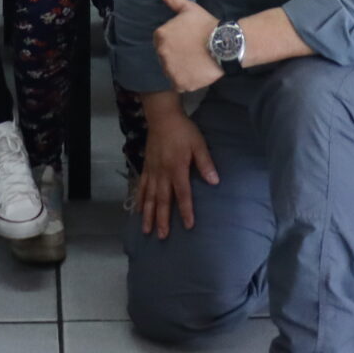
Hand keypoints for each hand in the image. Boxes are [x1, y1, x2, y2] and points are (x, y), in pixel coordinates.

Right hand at [137, 106, 217, 238]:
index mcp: (177, 168)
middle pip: (162, 200)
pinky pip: (141, 186)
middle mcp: (162, 173)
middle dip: (162, 219)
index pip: (182, 194)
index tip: (188, 225)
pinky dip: (139, 199)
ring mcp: (152, 170)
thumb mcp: (199, 144)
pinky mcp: (146, 166)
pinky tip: (138, 209)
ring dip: (148, 214)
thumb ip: (205, 163)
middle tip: (162, 236)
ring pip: (149, 196)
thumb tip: (215, 181)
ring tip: (146, 229)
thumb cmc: (183, 130)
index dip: (185, 210)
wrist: (162, 116)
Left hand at [152, 0, 223, 94]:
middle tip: (194, 50)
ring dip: (180, 68)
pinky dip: (186, 80)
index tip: (188, 39)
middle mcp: (161, 54)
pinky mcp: (180, 83)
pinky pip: (179, 83)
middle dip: (177, 54)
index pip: (162, 41)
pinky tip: (197, 71)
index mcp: (160, 36)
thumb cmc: (206, 25)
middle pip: (166, 56)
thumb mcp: (188, 8)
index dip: (176, 40)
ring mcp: (170, 70)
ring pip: (171, 70)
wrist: (225, 45)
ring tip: (196, 61)